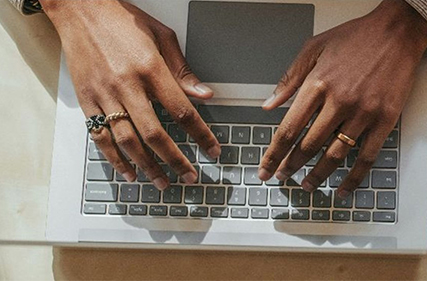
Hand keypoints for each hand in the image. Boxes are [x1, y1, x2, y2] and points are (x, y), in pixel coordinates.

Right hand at [44, 0, 219, 189]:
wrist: (81, 10)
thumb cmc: (123, 21)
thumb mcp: (162, 37)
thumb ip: (183, 70)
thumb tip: (205, 95)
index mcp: (151, 69)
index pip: (182, 111)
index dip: (200, 135)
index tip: (213, 150)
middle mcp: (127, 85)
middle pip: (156, 134)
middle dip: (176, 160)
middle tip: (190, 177)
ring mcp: (104, 95)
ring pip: (127, 141)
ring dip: (147, 166)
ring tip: (161, 181)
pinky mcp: (86, 99)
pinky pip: (100, 136)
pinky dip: (114, 158)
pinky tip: (128, 171)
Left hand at [257, 0, 426, 197]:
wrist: (397, 31)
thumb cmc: (357, 37)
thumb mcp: (314, 48)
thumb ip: (290, 78)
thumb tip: (269, 105)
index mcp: (318, 84)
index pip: (289, 128)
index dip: (274, 153)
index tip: (266, 168)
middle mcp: (339, 101)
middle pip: (308, 145)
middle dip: (291, 166)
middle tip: (283, 177)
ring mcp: (363, 112)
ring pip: (335, 155)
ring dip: (318, 175)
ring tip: (308, 184)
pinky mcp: (385, 119)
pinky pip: (367, 156)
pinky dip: (354, 177)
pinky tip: (344, 188)